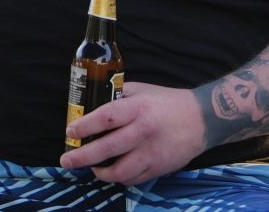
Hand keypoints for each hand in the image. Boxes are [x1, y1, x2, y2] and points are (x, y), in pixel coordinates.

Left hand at [60, 83, 207, 184]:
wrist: (201, 120)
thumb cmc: (167, 102)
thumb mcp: (142, 90)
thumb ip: (119, 96)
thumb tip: (93, 105)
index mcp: (138, 108)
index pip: (106, 117)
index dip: (85, 126)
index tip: (70, 131)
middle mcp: (143, 132)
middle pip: (107, 148)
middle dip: (82, 156)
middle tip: (66, 159)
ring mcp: (151, 153)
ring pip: (119, 171)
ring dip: (100, 172)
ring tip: (91, 167)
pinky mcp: (158, 169)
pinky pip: (132, 179)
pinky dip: (119, 178)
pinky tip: (112, 171)